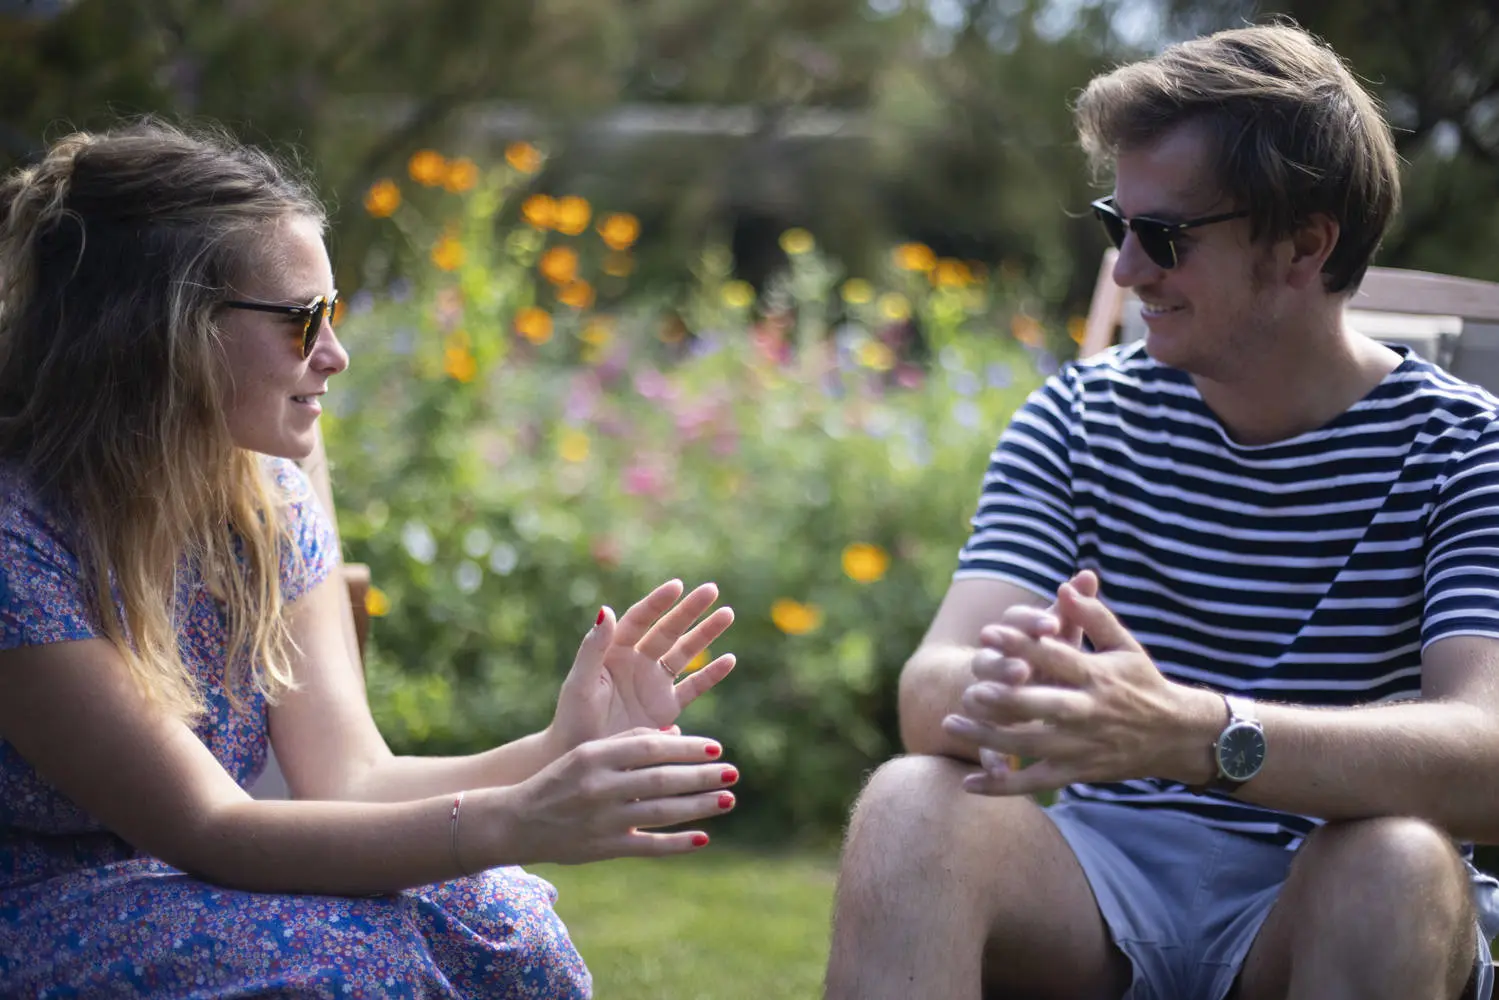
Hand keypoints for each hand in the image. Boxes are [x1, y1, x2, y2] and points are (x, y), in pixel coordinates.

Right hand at [485, 728, 738, 865]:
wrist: (515, 823)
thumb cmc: (557, 781)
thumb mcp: (585, 753)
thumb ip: (627, 742)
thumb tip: (676, 734)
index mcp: (594, 756)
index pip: (650, 748)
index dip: (687, 748)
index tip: (716, 749)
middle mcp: (599, 787)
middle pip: (661, 779)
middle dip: (701, 777)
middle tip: (733, 773)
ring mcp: (602, 820)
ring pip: (660, 811)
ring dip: (698, 806)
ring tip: (727, 800)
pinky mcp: (603, 848)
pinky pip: (647, 846)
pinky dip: (676, 843)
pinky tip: (703, 837)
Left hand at [549, 580, 735, 752]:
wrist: (583, 756)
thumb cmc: (574, 719)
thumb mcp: (580, 682)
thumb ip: (593, 648)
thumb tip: (606, 609)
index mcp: (614, 651)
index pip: (639, 620)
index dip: (658, 603)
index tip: (677, 586)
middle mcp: (637, 662)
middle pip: (668, 630)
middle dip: (690, 610)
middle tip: (712, 589)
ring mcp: (654, 684)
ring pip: (685, 652)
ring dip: (705, 633)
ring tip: (727, 613)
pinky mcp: (667, 708)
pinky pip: (693, 686)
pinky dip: (711, 674)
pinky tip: (730, 659)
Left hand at [943, 573, 1201, 795]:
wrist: (1175, 735)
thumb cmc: (1143, 682)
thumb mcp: (1125, 645)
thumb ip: (1093, 616)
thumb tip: (1066, 585)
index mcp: (1097, 676)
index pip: (1056, 658)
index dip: (1022, 645)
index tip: (988, 633)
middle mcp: (1087, 712)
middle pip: (1040, 706)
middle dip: (1005, 699)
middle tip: (970, 689)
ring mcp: (1080, 746)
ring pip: (1029, 745)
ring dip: (989, 738)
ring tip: (950, 724)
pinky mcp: (1076, 772)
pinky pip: (1034, 782)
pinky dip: (1002, 786)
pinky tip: (968, 782)